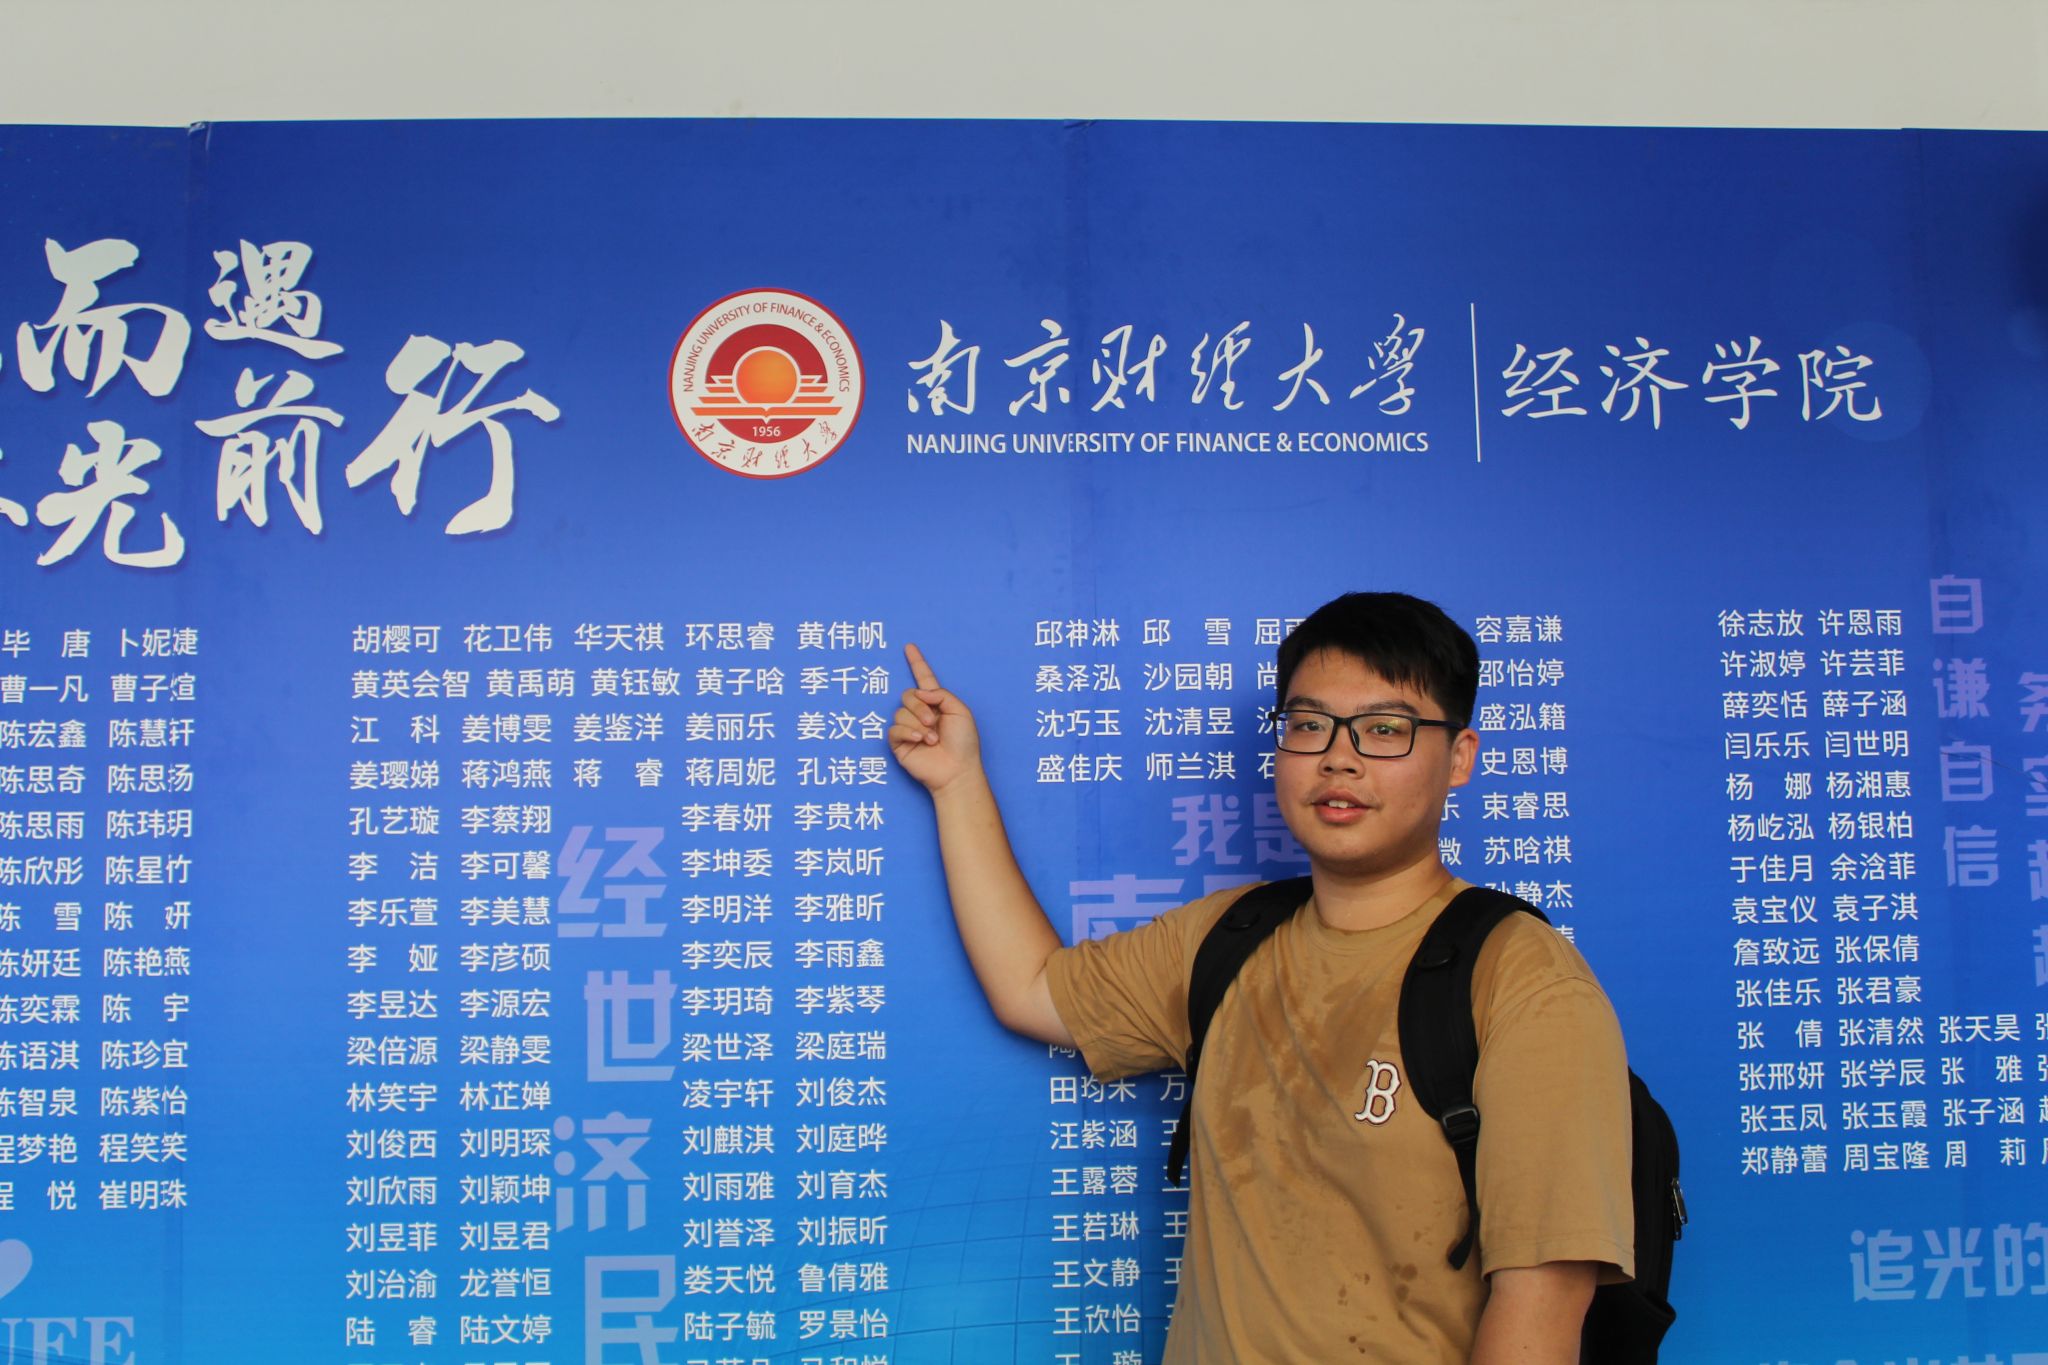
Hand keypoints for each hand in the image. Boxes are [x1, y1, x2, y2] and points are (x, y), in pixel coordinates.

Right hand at [889, 642, 983, 794]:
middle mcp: (920, 713)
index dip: (917, 663)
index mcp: (936, 703)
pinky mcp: (899, 743)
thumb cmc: (964, 743)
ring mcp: (908, 728)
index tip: (910, 647)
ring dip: (917, 724)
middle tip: (932, 722)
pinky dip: (907, 732)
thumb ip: (941, 694)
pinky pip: (893, 729)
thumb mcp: (960, 711)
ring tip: (931, 739)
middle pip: (907, 695)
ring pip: (900, 712)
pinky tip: (920, 741)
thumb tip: (918, 692)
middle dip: (919, 707)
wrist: (957, 770)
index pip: (924, 679)